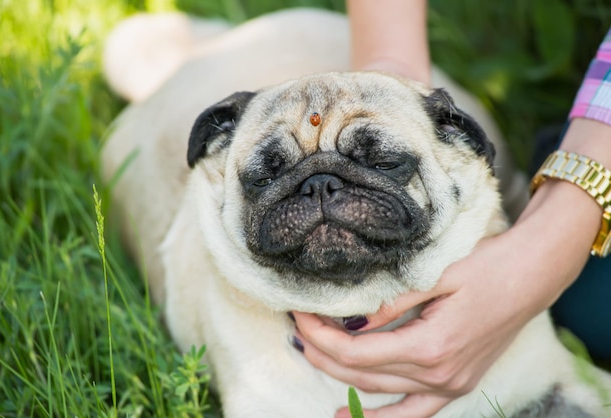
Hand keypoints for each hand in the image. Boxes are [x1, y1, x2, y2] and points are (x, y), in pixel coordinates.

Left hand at [294, 235, 528, 416]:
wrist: (532, 274)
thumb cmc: (487, 266)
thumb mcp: (434, 275)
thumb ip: (389, 303)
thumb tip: (350, 321)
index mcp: (431, 346)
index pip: (356, 353)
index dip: (321, 337)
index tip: (300, 315)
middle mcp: (440, 375)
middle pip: (362, 375)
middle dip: (322, 353)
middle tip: (298, 329)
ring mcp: (451, 385)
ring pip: (381, 394)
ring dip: (342, 379)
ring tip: (312, 357)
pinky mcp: (457, 383)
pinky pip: (414, 412)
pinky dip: (382, 417)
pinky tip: (353, 414)